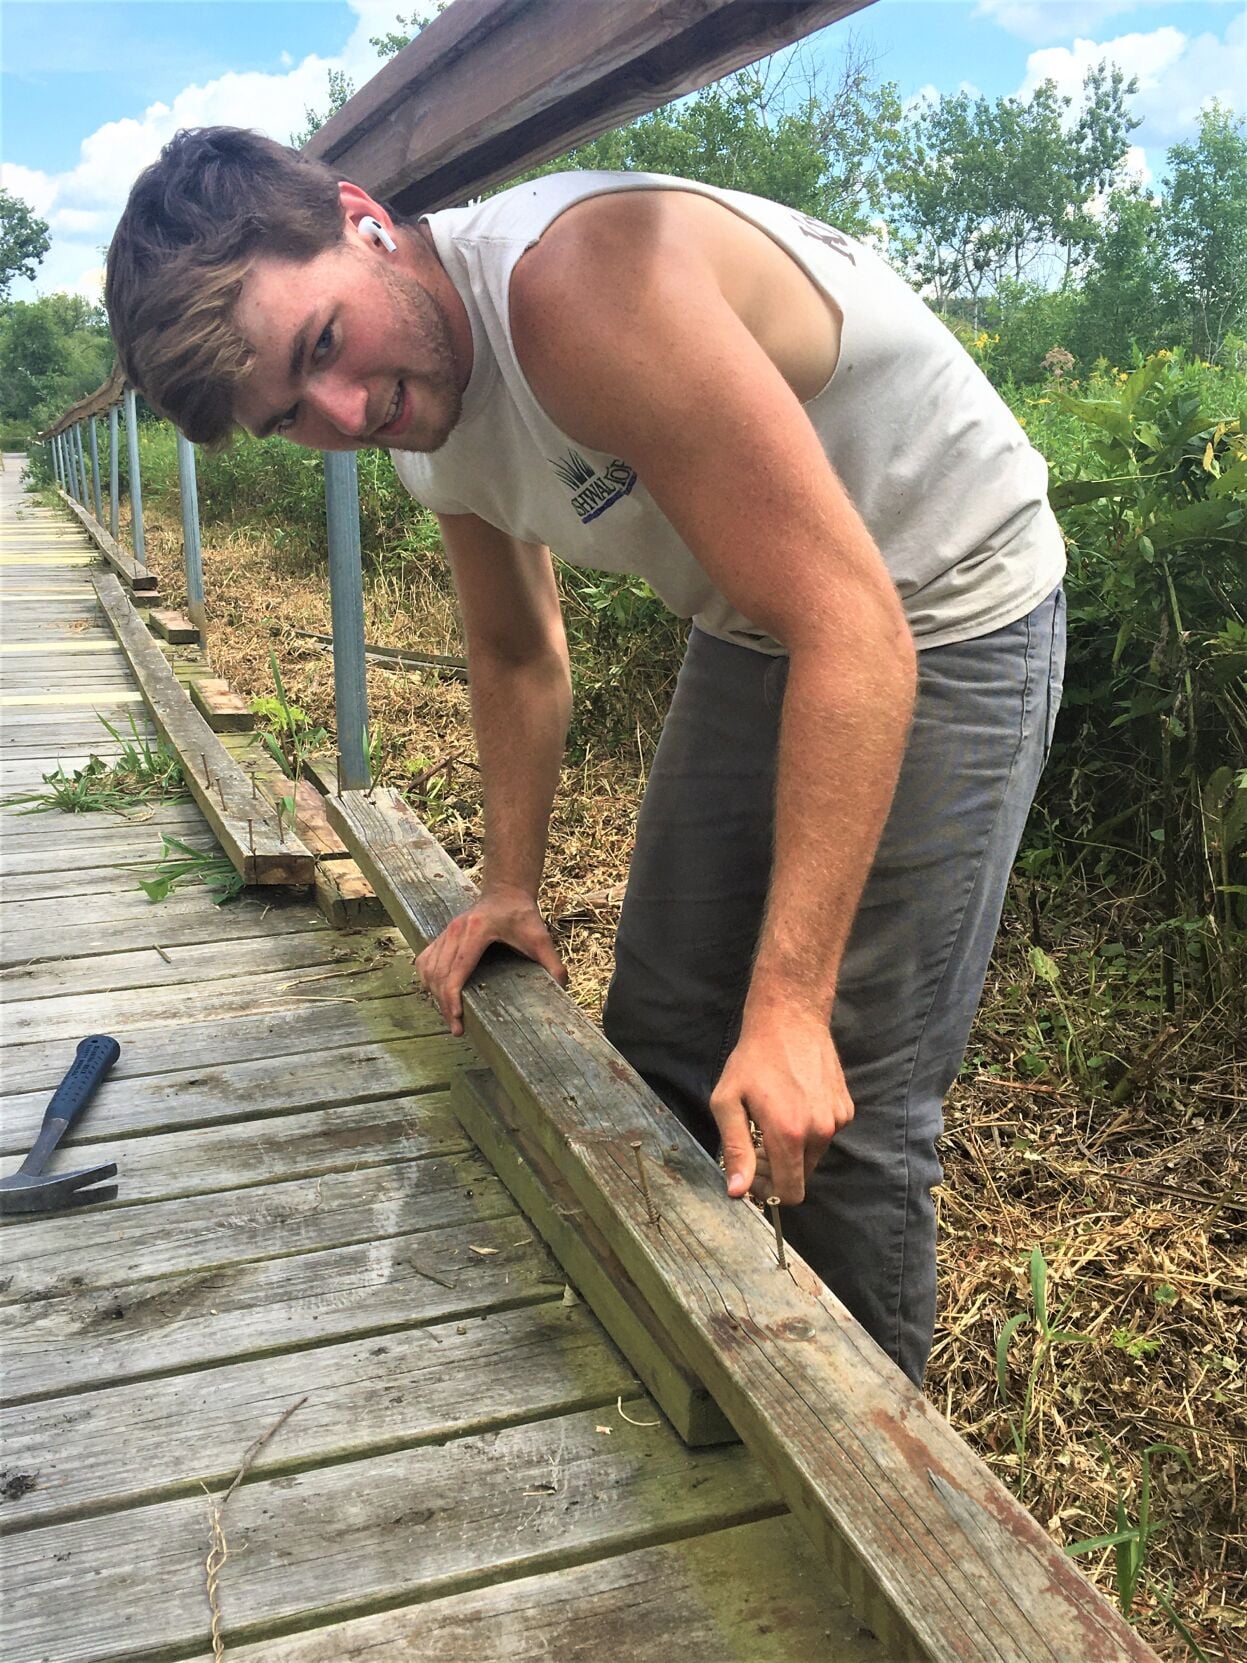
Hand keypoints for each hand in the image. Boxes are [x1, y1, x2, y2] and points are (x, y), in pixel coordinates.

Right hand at [416, 884, 566, 1035]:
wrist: (506, 891)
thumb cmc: (522, 914)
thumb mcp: (540, 938)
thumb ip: (552, 963)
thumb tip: (562, 989)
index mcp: (476, 931)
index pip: (455, 971)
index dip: (452, 998)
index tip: (458, 1020)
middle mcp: (455, 931)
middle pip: (439, 975)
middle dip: (444, 1005)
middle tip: (457, 1029)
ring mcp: (446, 932)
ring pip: (429, 969)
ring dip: (435, 994)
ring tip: (450, 1015)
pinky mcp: (442, 935)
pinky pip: (426, 960)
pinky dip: (428, 979)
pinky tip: (437, 994)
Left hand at [709, 1011, 853, 1204]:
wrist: (790, 1020)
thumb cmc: (753, 1059)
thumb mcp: (728, 1102)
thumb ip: (735, 1149)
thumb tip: (738, 1191)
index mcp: (790, 1134)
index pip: (790, 1193)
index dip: (769, 1193)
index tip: (752, 1176)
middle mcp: (820, 1131)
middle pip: (801, 1176)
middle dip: (777, 1170)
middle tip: (755, 1144)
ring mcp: (837, 1119)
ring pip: (813, 1156)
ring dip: (793, 1150)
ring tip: (772, 1120)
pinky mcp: (846, 1107)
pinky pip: (826, 1134)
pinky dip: (809, 1130)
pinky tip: (793, 1104)